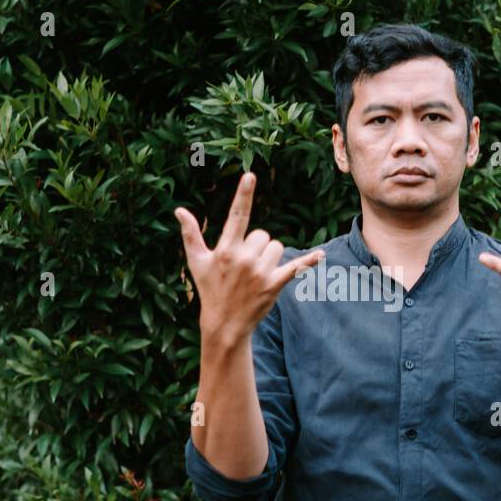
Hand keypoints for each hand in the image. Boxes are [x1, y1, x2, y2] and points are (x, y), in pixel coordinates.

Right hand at [174, 172, 324, 346]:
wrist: (224, 324)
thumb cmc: (210, 289)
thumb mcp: (197, 262)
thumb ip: (190, 234)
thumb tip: (179, 210)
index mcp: (226, 249)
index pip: (237, 216)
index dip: (244, 195)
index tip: (250, 176)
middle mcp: (243, 259)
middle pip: (263, 235)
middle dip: (257, 247)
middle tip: (245, 267)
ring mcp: (260, 272)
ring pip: (277, 248)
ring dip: (270, 258)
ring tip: (256, 275)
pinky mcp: (275, 284)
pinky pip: (296, 266)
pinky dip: (309, 261)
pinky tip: (321, 256)